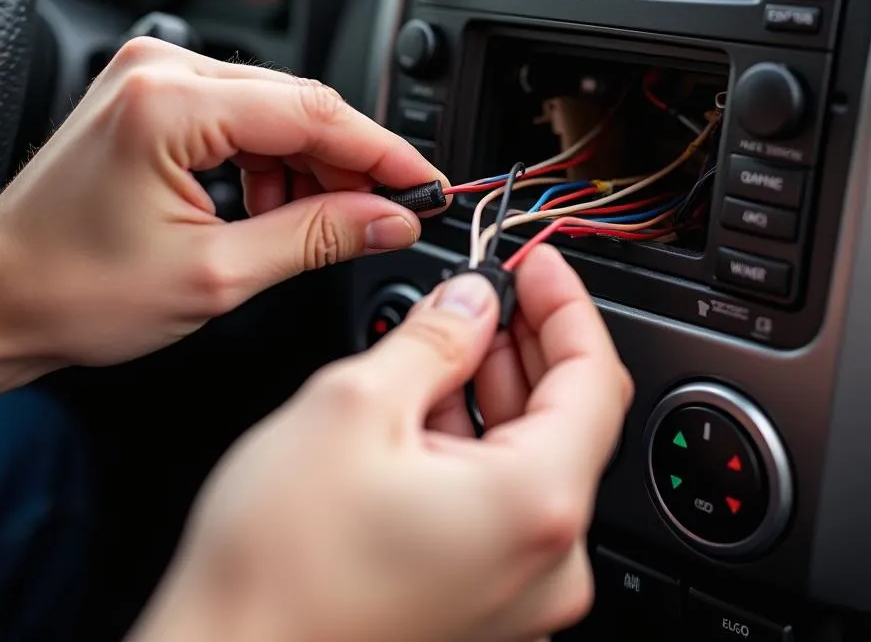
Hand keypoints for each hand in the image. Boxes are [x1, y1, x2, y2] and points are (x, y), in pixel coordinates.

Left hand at [0, 38, 440, 402]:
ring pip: (277, 110)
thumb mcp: (216, 275)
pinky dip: (273, 160)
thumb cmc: (72, 292)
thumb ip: (316, 237)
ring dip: (312, 165)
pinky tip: (277, 206)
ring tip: (320, 225)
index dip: (382, 151)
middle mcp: (161, 71)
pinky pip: (243, 116)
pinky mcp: (155, 96)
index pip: (314, 111)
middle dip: (352, 162)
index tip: (424, 184)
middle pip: (300, 104)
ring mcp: (155, 77)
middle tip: (388, 213)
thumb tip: (388, 218)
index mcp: (170, 104)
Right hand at [129, 245, 632, 641]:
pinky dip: (477, 442)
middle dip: (526, 340)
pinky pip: (503, 500)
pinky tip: (430, 406)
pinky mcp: (483, 605)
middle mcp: (546, 561)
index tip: (537, 264)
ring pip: (532, 456)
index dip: (565, 304)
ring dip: (495, 387)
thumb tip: (472, 301)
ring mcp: (518, 593)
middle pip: (568, 415)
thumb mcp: (353, 407)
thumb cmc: (275, 569)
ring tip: (446, 340)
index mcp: (533, 504)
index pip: (594, 375)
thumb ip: (433, 338)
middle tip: (484, 291)